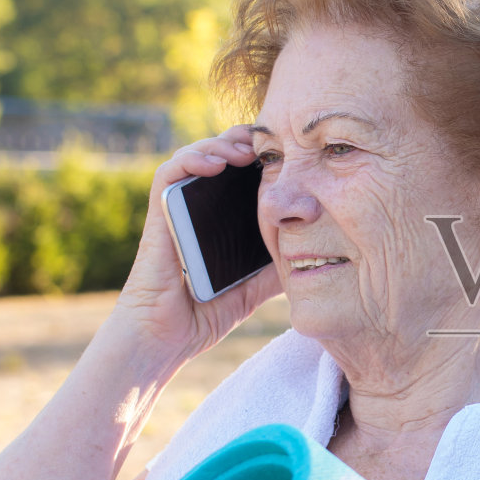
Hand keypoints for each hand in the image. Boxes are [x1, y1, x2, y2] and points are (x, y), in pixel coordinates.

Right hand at [110, 125, 282, 363]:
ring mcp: (179, 207)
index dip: (264, 156)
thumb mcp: (257, 284)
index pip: (243, 171)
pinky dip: (191, 160)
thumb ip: (280, 266)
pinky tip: (216, 163)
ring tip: (247, 150)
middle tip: (273, 144)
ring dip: (222, 144)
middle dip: (248, 142)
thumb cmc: (207, 311)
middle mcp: (200, 205)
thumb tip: (320, 255)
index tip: (292, 154)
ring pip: (197, 155)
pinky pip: (169, 174)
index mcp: (223, 217)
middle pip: (222, 155)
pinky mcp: (159, 214)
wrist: (168, 337)